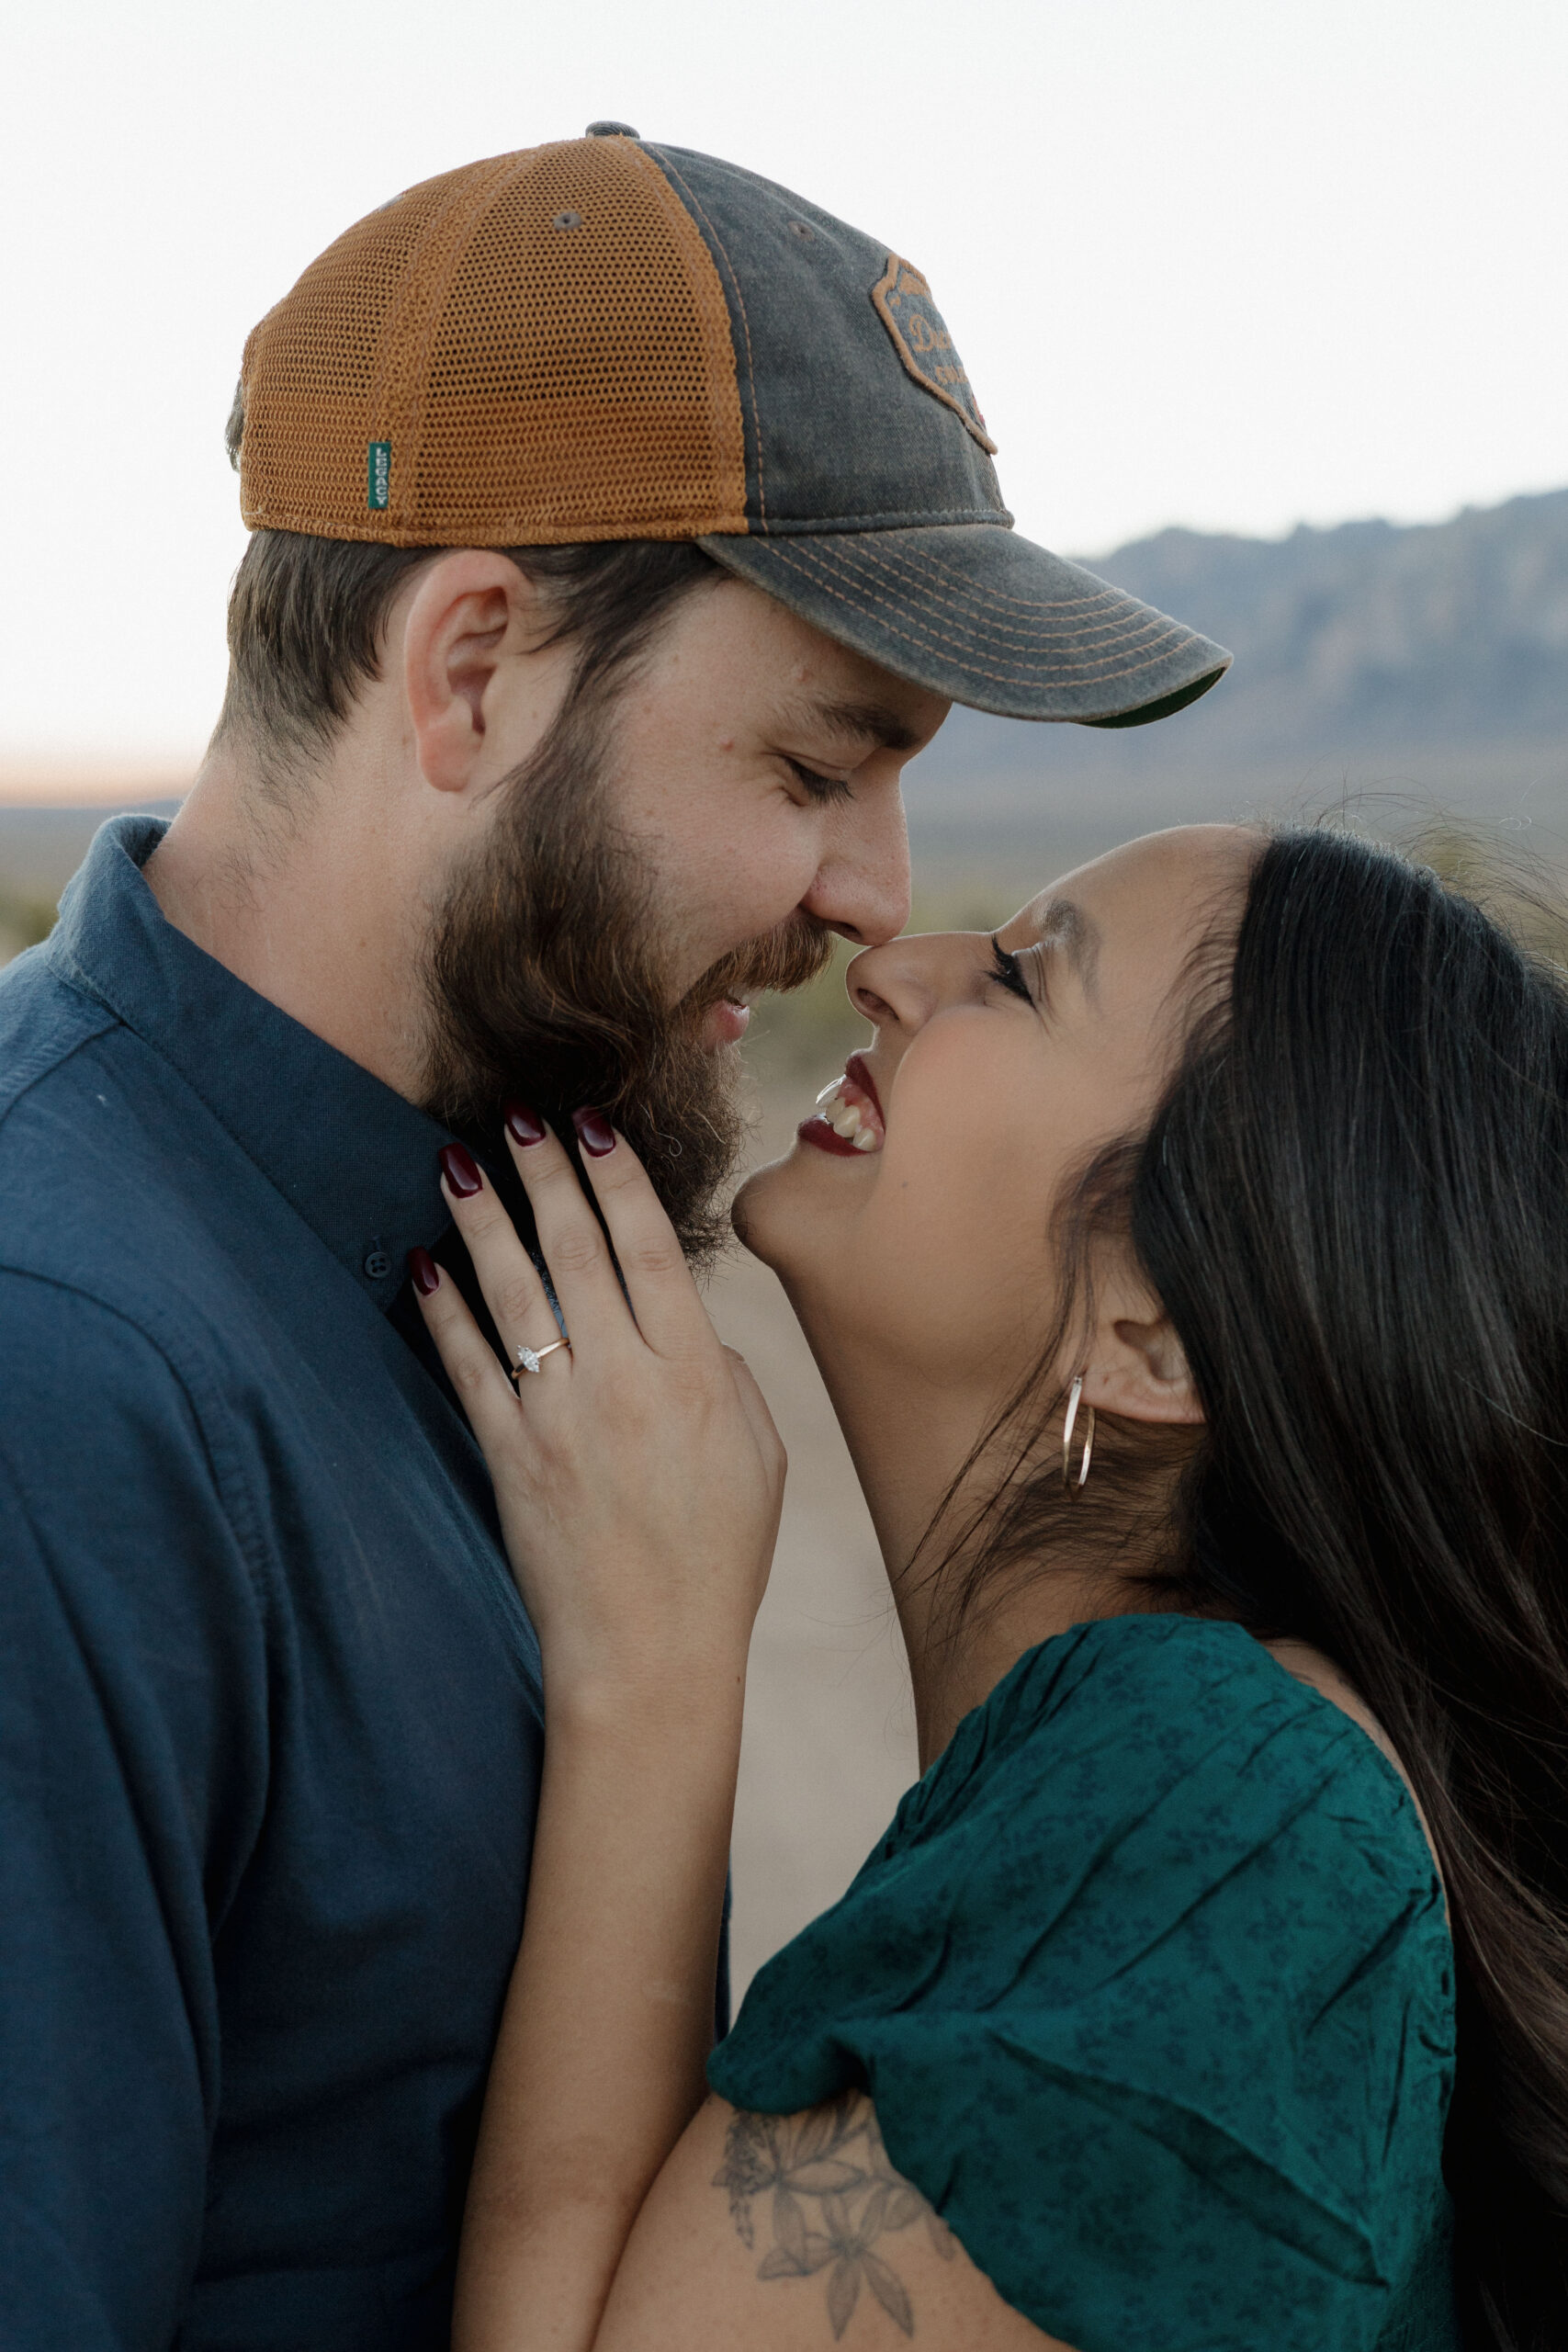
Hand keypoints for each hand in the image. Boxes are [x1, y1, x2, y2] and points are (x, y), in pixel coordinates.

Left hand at [413, 1111, 784, 1709]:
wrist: (651, 1653)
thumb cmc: (718, 1557)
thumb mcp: (760, 1455)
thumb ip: (724, 1374)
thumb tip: (684, 1322)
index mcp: (695, 1375)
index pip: (650, 1248)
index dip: (617, 1179)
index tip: (592, 1126)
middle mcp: (624, 1382)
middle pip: (577, 1252)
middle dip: (545, 1175)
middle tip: (519, 1115)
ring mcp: (559, 1418)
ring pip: (513, 1296)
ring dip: (483, 1221)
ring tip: (456, 1163)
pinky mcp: (509, 1457)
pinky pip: (468, 1368)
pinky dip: (442, 1313)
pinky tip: (424, 1265)